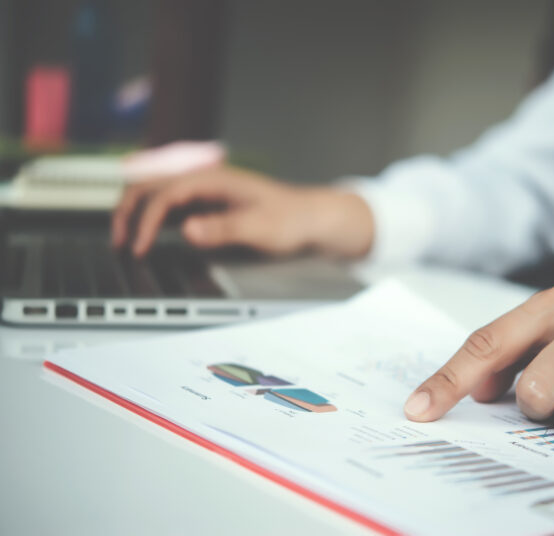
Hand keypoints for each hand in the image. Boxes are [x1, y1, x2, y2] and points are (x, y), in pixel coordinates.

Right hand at [111, 166, 374, 257]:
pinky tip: (148, 235)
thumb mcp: (260, 227)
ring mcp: (205, 191)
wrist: (312, 218)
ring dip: (136, 212)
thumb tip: (188, 230)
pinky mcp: (208, 204)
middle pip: (151, 186)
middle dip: (128, 211)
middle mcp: (205, 181)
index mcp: (214, 180)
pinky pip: (170, 205)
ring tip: (125, 240)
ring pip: (156, 194)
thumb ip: (223, 229)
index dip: (147, 221)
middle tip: (119, 242)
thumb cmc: (292, 219)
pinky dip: (152, 218)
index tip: (140, 247)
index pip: (164, 194)